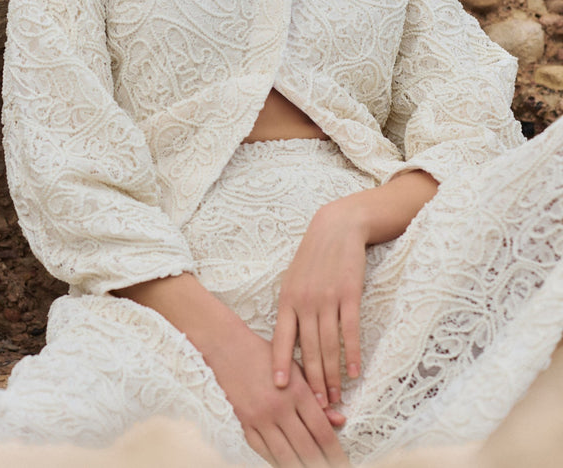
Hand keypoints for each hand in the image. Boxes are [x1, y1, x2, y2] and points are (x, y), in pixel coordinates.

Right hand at [208, 324, 346, 467]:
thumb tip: (340, 420)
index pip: (321, 431)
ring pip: (285, 455)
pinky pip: (263, 451)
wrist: (230, 348)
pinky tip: (287, 466)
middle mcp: (279, 408)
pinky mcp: (245, 423)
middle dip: (323, 464)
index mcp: (297, 392)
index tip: (344, 462)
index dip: (335, 451)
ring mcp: (260, 418)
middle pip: (306, 447)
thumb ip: (318, 395)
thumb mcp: (297, 369)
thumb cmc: (267, 356)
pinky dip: (277, 462)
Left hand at [272, 196, 367, 407]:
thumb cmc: (313, 257)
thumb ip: (290, 308)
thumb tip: (285, 341)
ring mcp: (327, 298)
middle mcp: (305, 301)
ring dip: (332, 375)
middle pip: (308, 349)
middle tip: (318, 407)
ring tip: (336, 398)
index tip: (280, 389)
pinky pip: (350, 331)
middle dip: (313, 381)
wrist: (337, 227)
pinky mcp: (349, 294)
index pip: (280, 338)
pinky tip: (355, 372)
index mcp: (287, 299)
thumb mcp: (293, 279)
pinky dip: (352, 354)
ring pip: (328, 345)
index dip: (280, 364)